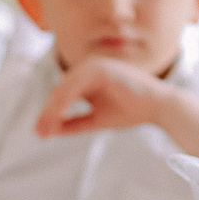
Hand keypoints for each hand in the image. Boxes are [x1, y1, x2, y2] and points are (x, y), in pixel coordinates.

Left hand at [33, 56, 187, 137]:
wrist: (159, 107)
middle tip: (39, 134)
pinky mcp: (100, 69)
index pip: (62, 95)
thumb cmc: (131, 110)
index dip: (50, 114)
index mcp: (87, 77)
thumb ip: (74, 123)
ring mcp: (94, 66)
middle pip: (60, 91)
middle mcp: (88, 68)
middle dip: (48, 113)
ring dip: (53, 110)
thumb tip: (51, 131)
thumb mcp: (97, 119)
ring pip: (64, 89)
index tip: (41, 133)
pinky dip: (65, 102)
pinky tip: (58, 117)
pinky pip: (76, 86)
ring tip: (45, 130)